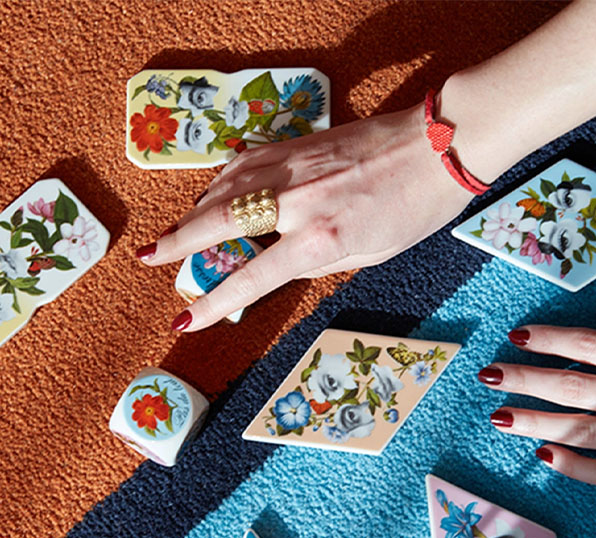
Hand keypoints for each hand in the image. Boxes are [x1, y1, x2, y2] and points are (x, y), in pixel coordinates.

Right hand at [136, 99, 473, 331]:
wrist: (435, 147)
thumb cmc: (412, 210)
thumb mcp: (368, 255)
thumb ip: (318, 263)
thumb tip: (277, 265)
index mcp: (320, 239)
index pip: (253, 278)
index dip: (214, 303)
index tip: (184, 320)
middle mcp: (297, 201)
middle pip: (220, 222)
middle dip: (177, 242)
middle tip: (144, 257)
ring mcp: (293, 166)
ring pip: (225, 186)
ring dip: (193, 210)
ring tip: (172, 234)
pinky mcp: (296, 144)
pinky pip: (244, 162)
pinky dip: (221, 179)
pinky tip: (211, 192)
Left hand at [478, 320, 595, 488]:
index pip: (591, 346)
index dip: (551, 339)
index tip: (517, 337)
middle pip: (574, 387)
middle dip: (527, 380)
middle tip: (491, 375)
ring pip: (582, 431)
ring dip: (536, 424)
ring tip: (498, 417)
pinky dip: (575, 467)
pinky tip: (543, 455)